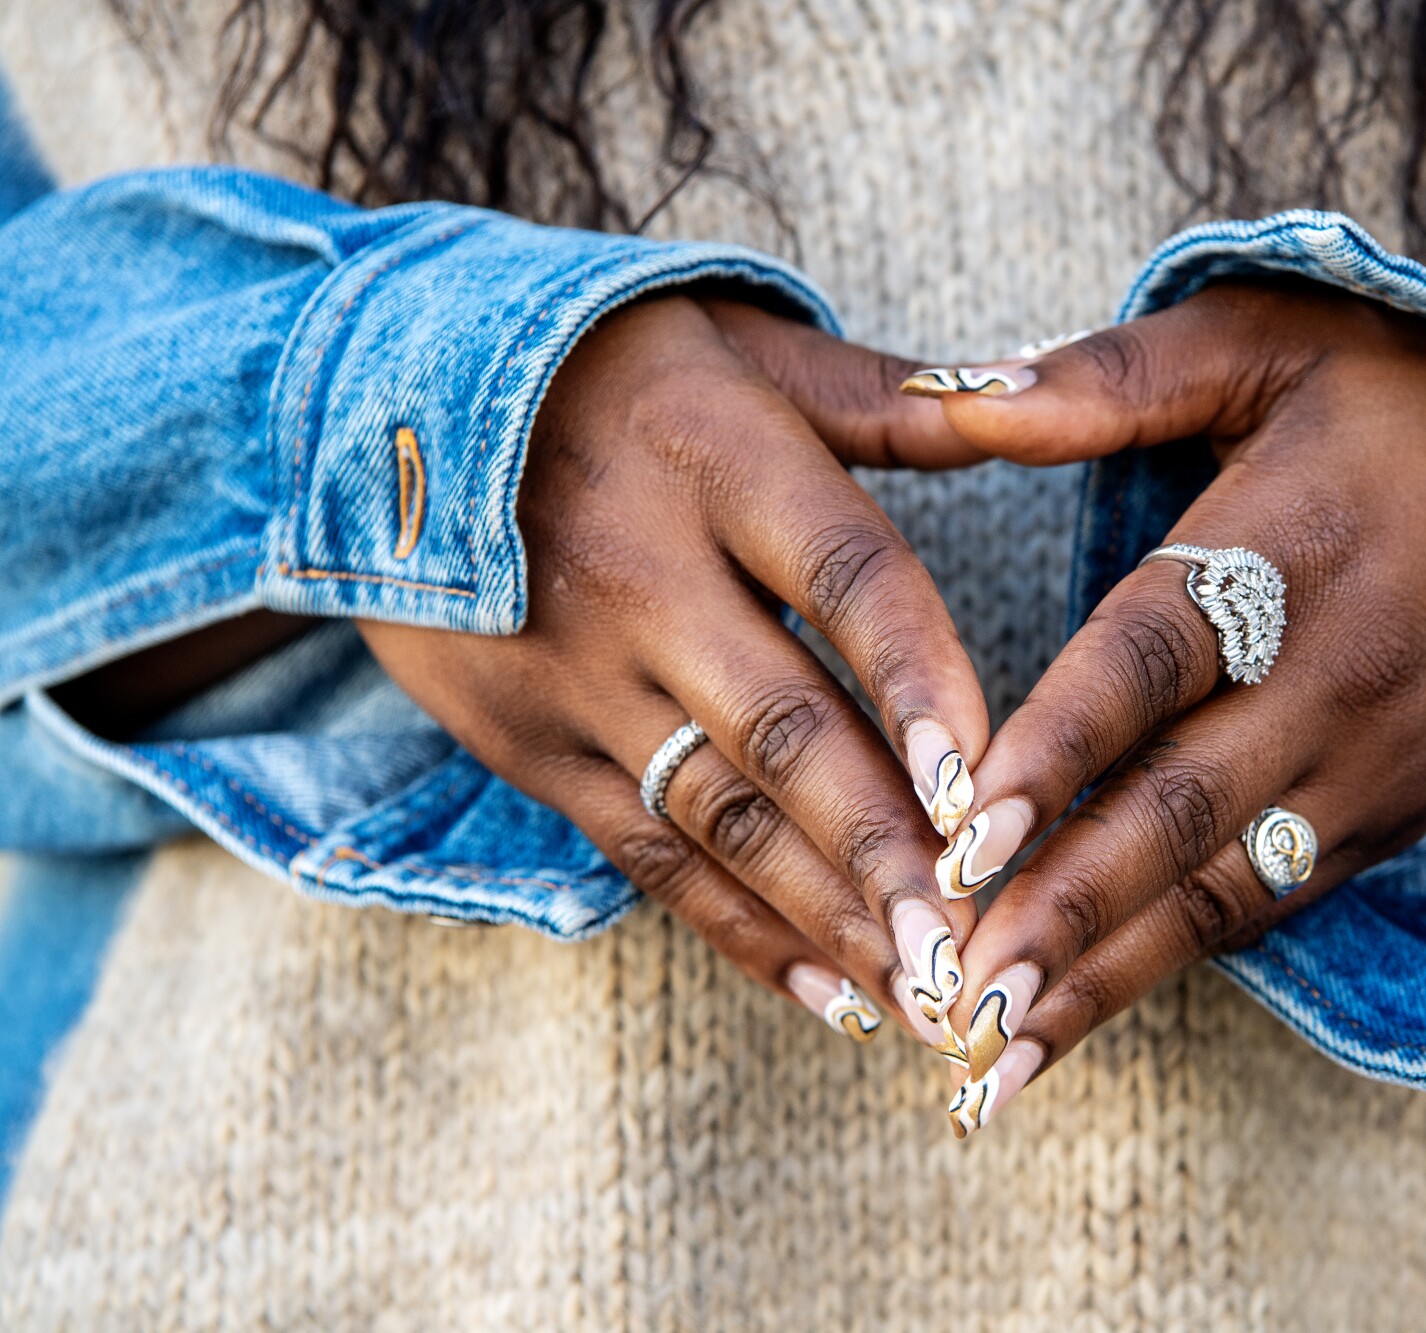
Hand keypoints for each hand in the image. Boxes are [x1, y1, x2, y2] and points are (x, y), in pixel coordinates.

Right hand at [361, 293, 986, 1049]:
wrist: (375, 394)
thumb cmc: (611, 364)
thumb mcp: (748, 344)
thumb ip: (898, 400)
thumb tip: (1038, 393)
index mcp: (717, 460)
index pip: (842, 578)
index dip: (918, 679)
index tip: (986, 781)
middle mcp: (641, 575)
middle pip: (784, 728)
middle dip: (885, 849)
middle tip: (977, 946)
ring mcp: (574, 672)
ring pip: (722, 817)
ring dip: (831, 915)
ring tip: (932, 997)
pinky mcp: (527, 744)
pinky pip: (647, 857)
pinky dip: (743, 932)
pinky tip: (834, 997)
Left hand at [910, 281, 1425, 1133]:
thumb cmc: (1425, 401)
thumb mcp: (1280, 334)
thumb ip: (1117, 376)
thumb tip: (951, 397)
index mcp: (1286, 546)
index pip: (1153, 660)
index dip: (1060, 748)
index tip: (964, 834)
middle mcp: (1333, 675)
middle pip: (1182, 809)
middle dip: (1065, 911)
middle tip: (956, 996)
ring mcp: (1372, 762)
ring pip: (1225, 889)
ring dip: (1110, 973)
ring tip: (1002, 1054)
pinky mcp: (1395, 814)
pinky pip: (1277, 900)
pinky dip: (1182, 959)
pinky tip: (1094, 1009)